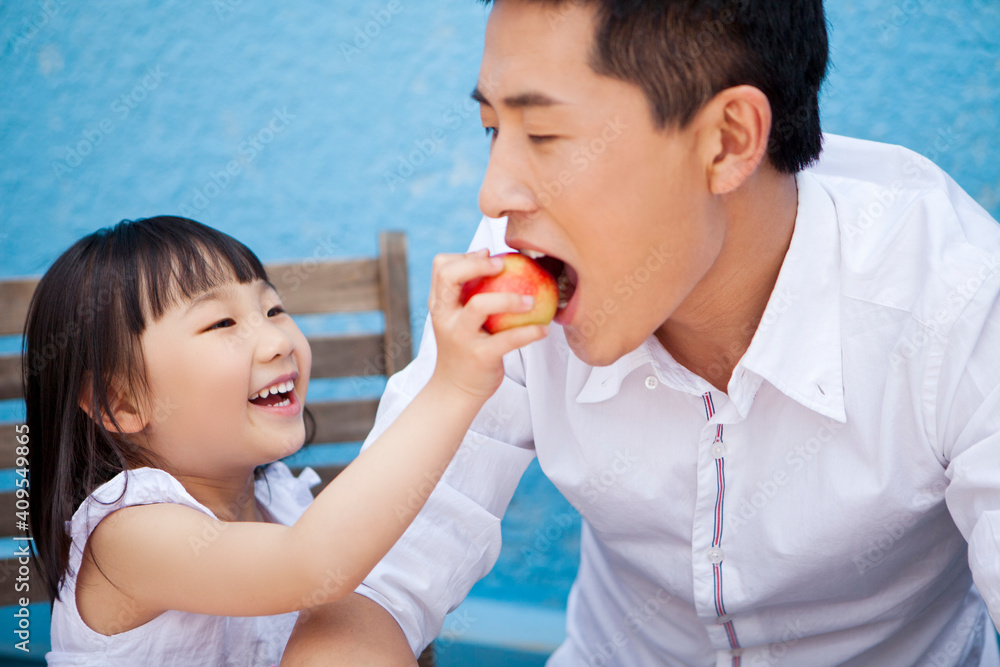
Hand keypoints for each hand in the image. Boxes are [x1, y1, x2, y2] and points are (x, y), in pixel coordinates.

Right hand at [427, 249, 548, 399]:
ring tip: (532, 300)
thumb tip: (497, 260)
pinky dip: (529, 332)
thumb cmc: (463, 348)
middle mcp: (445, 317)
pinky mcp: (479, 356)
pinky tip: (543, 329)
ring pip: (479, 305)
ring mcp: (460, 336)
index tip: (489, 256)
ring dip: (509, 297)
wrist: (455, 390)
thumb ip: (469, 294)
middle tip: (504, 265)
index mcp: (440, 305)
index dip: (464, 256)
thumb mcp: (457, 319)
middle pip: (450, 277)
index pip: (441, 267)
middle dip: (477, 264)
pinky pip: (508, 340)